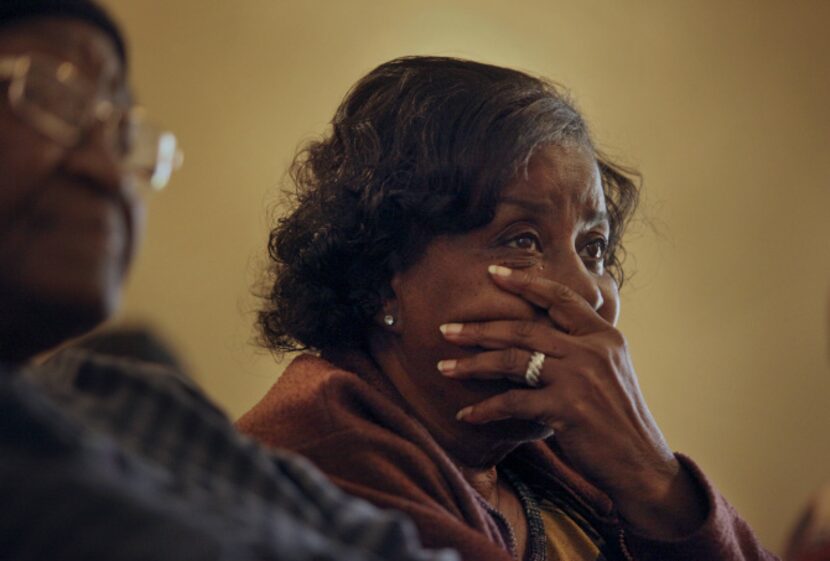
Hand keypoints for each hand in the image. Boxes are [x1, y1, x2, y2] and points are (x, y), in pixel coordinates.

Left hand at [437, 265, 706, 538]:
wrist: (641, 465)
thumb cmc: (618, 421)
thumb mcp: (609, 372)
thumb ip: (580, 349)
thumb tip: (538, 336)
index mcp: (604, 335)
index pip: (560, 298)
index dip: (525, 282)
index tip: (492, 272)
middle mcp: (593, 349)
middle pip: (524, 328)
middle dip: (480, 328)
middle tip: (446, 329)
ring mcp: (581, 377)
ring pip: (513, 359)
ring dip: (473, 364)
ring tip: (444, 367)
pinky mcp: (568, 407)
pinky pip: (514, 402)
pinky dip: (486, 409)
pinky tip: (466, 414)